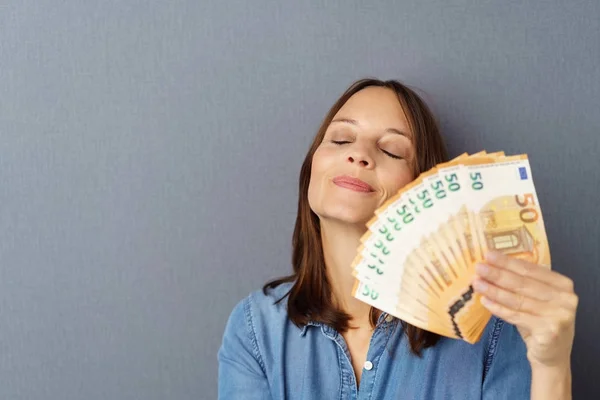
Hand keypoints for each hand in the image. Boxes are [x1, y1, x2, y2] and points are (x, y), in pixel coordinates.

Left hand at [472, 250, 577, 367]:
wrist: (552, 356)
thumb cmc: (540, 322)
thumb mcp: (537, 300)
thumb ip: (523, 284)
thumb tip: (492, 266)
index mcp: (563, 285)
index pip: (530, 269)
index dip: (508, 261)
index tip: (488, 254)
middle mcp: (565, 298)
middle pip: (523, 283)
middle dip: (498, 274)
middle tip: (479, 267)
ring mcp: (558, 315)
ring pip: (517, 299)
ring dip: (494, 290)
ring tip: (477, 283)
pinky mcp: (548, 331)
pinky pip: (516, 316)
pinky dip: (498, 308)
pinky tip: (484, 301)